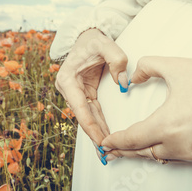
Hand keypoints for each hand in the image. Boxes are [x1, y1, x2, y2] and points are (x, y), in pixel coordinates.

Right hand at [55, 28, 128, 152]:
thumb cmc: (92, 40)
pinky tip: (104, 138)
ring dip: (96, 133)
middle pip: (83, 117)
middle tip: (106, 154)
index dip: (91, 127)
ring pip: (87, 117)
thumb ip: (116, 59)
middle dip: (94, 135)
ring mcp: (74, 93)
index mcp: (67, 80)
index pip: (80, 108)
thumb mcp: (105, 44)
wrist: (85, 36)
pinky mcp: (82, 94)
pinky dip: (98, 125)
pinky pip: (91, 112)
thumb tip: (123, 84)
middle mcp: (68, 89)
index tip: (101, 141)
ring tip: (107, 151)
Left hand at [101, 56, 191, 164]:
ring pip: (161, 157)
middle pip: (143, 153)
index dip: (115, 141)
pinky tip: (161, 144)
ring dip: (146, 151)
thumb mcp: (178, 66)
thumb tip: (132, 76)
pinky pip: (179, 158)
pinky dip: (166, 152)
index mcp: (167, 125)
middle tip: (111, 149)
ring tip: (134, 146)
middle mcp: (179, 146)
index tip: (104, 143)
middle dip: (126, 150)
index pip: (132, 138)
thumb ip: (148, 66)